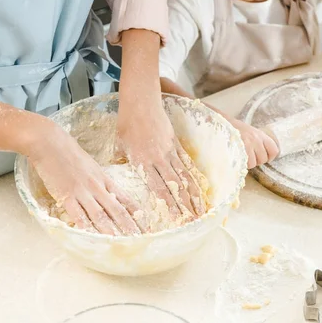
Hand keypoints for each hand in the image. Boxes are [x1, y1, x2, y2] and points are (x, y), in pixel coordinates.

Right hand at [28, 124, 141, 235]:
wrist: (49, 142)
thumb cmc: (68, 151)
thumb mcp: (90, 164)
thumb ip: (99, 178)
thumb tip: (106, 189)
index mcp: (104, 179)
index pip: (125, 198)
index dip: (136, 213)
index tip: (146, 223)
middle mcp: (97, 187)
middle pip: (117, 210)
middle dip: (129, 226)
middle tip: (140, 239)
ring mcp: (82, 192)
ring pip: (101, 215)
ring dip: (112, 231)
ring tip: (121, 243)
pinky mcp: (66, 196)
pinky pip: (78, 215)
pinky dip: (86, 228)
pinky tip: (92, 238)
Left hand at [117, 104, 205, 226]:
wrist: (141, 102)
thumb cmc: (127, 123)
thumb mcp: (119, 145)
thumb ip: (123, 162)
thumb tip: (121, 174)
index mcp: (143, 162)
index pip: (158, 188)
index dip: (169, 205)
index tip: (175, 218)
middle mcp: (159, 159)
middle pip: (176, 186)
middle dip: (186, 205)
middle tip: (194, 220)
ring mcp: (170, 152)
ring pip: (185, 177)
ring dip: (195, 195)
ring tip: (202, 209)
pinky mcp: (176, 144)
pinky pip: (187, 164)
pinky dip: (194, 177)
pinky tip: (200, 188)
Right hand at [230, 118, 278, 167]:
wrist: (222, 123)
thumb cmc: (236, 130)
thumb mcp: (251, 133)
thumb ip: (259, 143)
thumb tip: (263, 157)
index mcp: (261, 135)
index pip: (274, 150)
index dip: (270, 157)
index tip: (265, 158)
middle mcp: (257, 139)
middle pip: (264, 159)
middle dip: (257, 161)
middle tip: (250, 158)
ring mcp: (249, 143)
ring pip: (255, 163)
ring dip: (249, 163)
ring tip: (244, 158)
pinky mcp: (241, 148)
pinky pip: (247, 163)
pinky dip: (244, 164)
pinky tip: (240, 159)